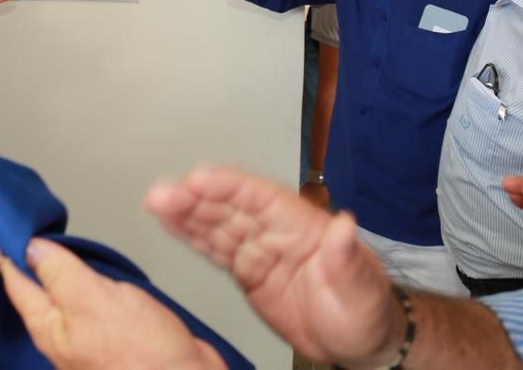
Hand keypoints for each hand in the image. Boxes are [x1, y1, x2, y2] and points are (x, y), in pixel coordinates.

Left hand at [0, 234, 225, 369]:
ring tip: (44, 242)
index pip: (16, 280)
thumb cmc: (142, 357)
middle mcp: (64, 333)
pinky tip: (88, 270)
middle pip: (35, 288)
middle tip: (15, 226)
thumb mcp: (92, 300)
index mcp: (49, 327)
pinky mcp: (116, 332)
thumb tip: (31, 247)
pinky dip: (83, 278)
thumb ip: (60, 272)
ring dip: (54, 267)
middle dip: (24, 258)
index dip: (4, 249)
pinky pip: (90, 299)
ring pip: (63, 293)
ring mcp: (89, 334)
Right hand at [144, 166, 401, 365]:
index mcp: (304, 225)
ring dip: (186, 213)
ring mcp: (260, 250)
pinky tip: (169, 222)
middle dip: (196, 198)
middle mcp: (277, 231)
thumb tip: (345, 224)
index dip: (229, 186)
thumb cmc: (366, 312)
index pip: (262, 198)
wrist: (360, 344)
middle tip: (164, 193)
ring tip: (156, 201)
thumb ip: (347, 257)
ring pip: (217, 225)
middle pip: (231, 208)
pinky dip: (190, 235)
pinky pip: (214, 249)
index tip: (200, 178)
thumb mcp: (362, 288)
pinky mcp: (247, 271)